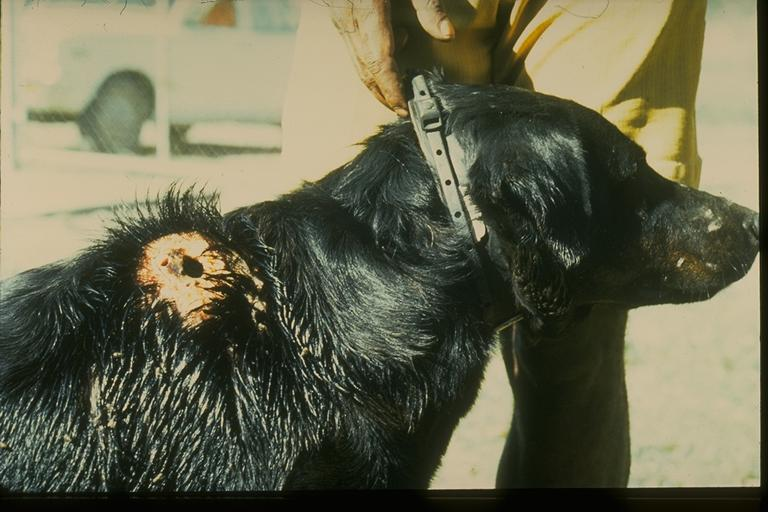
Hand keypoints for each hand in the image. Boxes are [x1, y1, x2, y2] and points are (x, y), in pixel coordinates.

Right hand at [328, 0, 454, 116]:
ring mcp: (339, 16)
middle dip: (384, 93)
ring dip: (377, 79)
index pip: (380, 61)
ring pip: (356, 60)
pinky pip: (353, 45)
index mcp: (368, 8)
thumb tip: (447, 36)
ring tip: (402, 89)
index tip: (405, 108)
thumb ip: (428, 5)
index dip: (392, 89)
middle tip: (404, 110)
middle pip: (365, 68)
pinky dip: (372, 56)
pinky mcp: (337, 13)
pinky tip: (397, 43)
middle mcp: (349, 17)